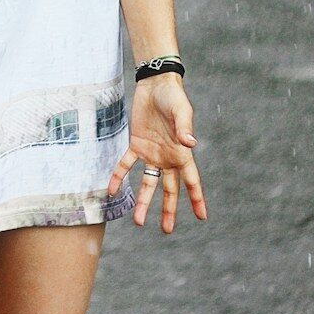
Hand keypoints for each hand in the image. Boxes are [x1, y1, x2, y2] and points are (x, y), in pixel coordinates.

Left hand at [106, 74, 206, 231]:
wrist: (155, 84)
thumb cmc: (174, 97)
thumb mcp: (182, 111)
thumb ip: (184, 128)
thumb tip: (190, 144)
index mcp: (182, 153)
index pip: (191, 181)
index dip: (196, 198)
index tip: (201, 216)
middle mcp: (168, 158)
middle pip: (169, 189)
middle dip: (168, 210)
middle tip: (167, 229)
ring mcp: (152, 153)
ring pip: (148, 183)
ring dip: (143, 201)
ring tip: (138, 221)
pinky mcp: (136, 144)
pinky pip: (127, 164)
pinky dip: (119, 176)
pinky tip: (111, 190)